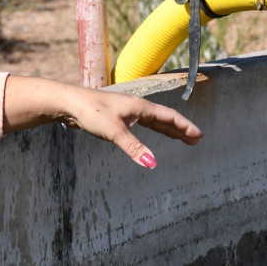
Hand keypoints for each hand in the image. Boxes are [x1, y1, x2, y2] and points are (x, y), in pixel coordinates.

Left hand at [2, 76, 202, 168]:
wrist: (68, 103)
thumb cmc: (90, 111)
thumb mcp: (113, 131)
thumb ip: (134, 148)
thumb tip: (152, 164)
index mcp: (140, 107)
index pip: (169, 117)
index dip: (185, 127)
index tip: (198, 135)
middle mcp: (136, 107)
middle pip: (164, 119)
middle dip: (180, 130)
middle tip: (196, 139)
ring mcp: (127, 112)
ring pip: (154, 121)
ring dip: (168, 130)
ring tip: (181, 138)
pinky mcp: (117, 117)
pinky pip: (142, 125)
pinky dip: (152, 131)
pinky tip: (152, 134)